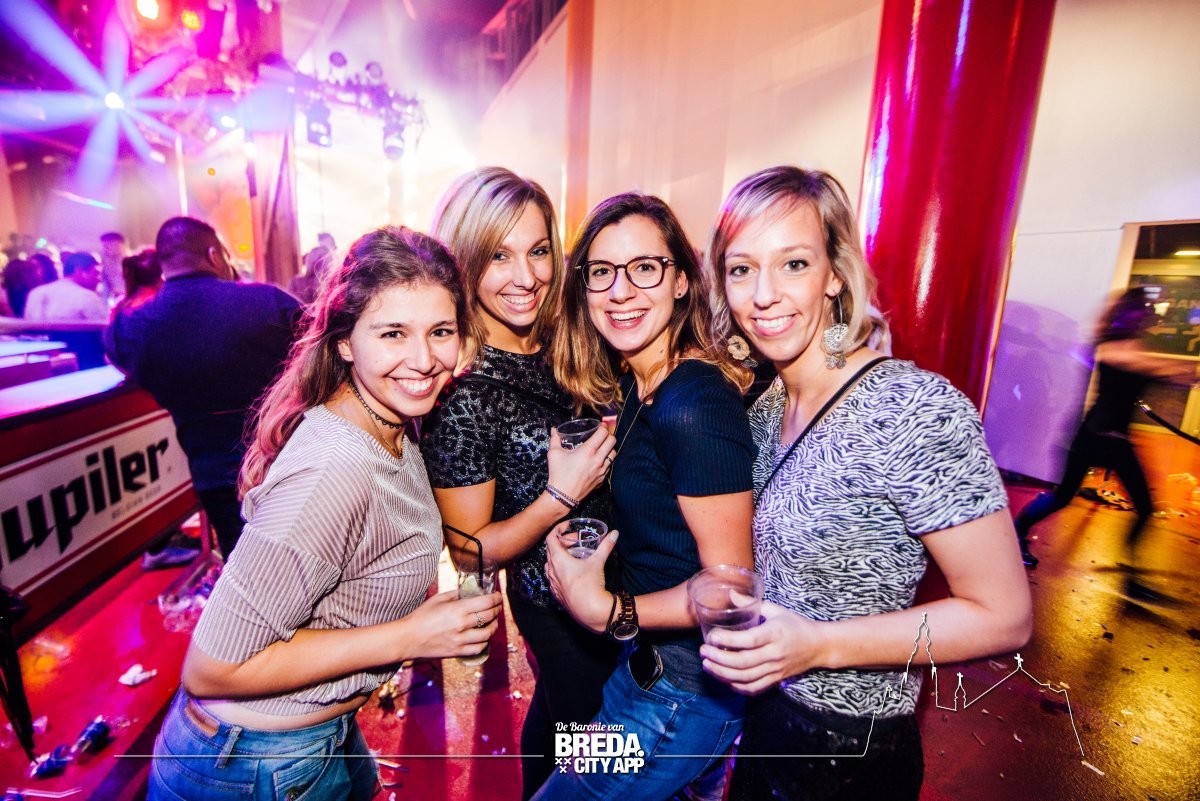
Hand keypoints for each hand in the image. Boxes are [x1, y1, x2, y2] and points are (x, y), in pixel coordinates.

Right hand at [393, 589, 501, 661]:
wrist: (408, 638)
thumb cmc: (421, 616)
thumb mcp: (438, 599)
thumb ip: (456, 594)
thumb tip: (471, 592)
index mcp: (458, 609)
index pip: (486, 602)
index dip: (496, 598)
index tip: (498, 596)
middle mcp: (462, 625)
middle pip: (490, 616)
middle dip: (497, 609)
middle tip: (497, 606)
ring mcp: (461, 640)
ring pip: (488, 634)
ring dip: (494, 626)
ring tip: (493, 622)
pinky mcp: (458, 652)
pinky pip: (479, 648)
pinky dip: (485, 642)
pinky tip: (484, 637)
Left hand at [544, 521, 617, 632]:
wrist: (590, 611)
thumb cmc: (591, 585)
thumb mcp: (598, 562)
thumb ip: (606, 546)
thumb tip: (614, 534)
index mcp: (558, 560)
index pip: (551, 538)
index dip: (558, 529)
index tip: (566, 526)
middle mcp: (551, 570)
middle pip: (550, 550)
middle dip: (561, 543)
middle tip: (574, 541)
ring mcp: (552, 583)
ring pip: (549, 564)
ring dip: (558, 557)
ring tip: (571, 556)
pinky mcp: (556, 593)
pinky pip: (552, 577)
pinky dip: (558, 570)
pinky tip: (570, 572)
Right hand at [547, 425, 615, 502]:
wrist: (562, 496)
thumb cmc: (558, 474)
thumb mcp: (554, 454)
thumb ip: (555, 439)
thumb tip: (554, 430)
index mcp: (588, 451)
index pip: (603, 433)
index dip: (603, 427)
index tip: (601, 426)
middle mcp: (598, 459)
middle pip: (612, 441)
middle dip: (608, 435)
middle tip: (602, 435)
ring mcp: (602, 470)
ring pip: (613, 454)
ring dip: (609, 448)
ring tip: (602, 447)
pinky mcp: (602, 479)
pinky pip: (609, 466)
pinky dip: (606, 461)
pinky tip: (599, 461)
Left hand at [698, 601, 825, 694]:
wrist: (818, 646)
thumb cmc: (795, 625)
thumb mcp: (776, 610)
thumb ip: (752, 604)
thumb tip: (730, 594)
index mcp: (775, 634)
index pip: (749, 640)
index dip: (728, 640)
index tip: (711, 636)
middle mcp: (775, 654)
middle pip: (743, 662)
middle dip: (719, 658)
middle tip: (703, 651)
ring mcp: (775, 670)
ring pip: (745, 678)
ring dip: (722, 673)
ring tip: (707, 664)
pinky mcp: (775, 680)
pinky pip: (753, 688)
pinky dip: (735, 686)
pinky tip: (722, 677)